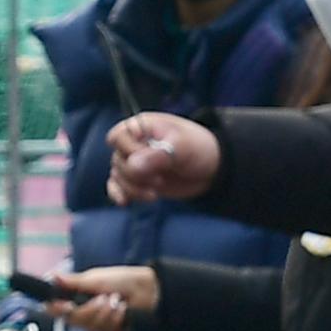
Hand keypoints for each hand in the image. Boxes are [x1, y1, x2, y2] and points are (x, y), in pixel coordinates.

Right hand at [53, 263, 156, 330]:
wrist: (146, 290)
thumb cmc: (121, 280)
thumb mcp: (95, 278)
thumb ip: (73, 282)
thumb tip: (53, 276)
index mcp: (75, 298)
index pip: (55, 309)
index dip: (56, 310)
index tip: (66, 306)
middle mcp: (83, 312)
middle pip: (73, 321)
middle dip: (90, 310)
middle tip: (104, 298)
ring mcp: (96, 324)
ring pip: (91, 328)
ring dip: (107, 313)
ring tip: (117, 301)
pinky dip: (117, 319)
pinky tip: (123, 310)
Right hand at [104, 113, 219, 202]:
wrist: (212, 169)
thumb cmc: (199, 148)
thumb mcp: (183, 146)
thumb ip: (158, 155)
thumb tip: (132, 166)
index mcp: (142, 127)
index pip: (118, 137)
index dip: (128, 151)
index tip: (150, 160)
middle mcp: (134, 143)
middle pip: (117, 160)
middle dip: (135, 175)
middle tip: (160, 180)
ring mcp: (135, 163)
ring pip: (118, 176)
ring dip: (133, 188)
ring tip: (155, 192)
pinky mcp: (138, 180)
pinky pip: (117, 186)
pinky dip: (119, 194)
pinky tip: (125, 202)